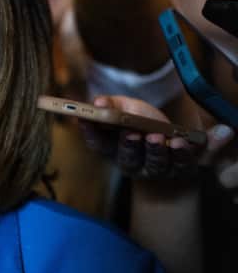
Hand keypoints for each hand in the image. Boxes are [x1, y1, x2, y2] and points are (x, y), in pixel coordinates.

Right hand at [79, 95, 231, 181]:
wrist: (176, 135)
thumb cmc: (145, 122)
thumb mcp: (127, 108)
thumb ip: (112, 104)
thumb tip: (98, 103)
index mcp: (114, 150)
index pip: (98, 145)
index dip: (90, 133)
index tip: (86, 120)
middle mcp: (133, 164)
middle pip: (128, 160)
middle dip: (130, 147)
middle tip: (133, 133)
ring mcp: (157, 169)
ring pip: (155, 165)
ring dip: (157, 151)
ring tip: (160, 137)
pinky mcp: (181, 168)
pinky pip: (184, 164)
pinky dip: (186, 153)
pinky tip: (188, 141)